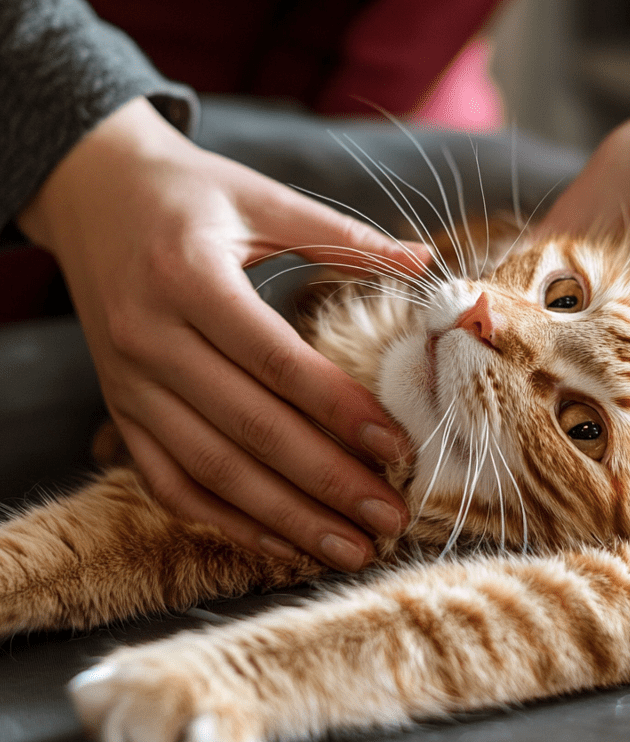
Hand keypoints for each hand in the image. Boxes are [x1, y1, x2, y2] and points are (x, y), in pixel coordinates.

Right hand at [19, 97, 429, 568]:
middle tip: (389, 518)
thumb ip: (342, 235)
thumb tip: (426, 261)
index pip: (275, 360)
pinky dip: (223, 520)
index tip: (397, 448)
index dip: (338, 409)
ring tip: (349, 548)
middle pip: (247, 429)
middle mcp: (150, 339)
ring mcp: (128, 384)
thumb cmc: (188, 193)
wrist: (91, 193)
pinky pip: (168, 481)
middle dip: (324, 482)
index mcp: (189, 279)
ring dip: (282, 518)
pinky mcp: (120, 409)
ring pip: (209, 470)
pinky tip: (279, 542)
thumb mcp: (260, 197)